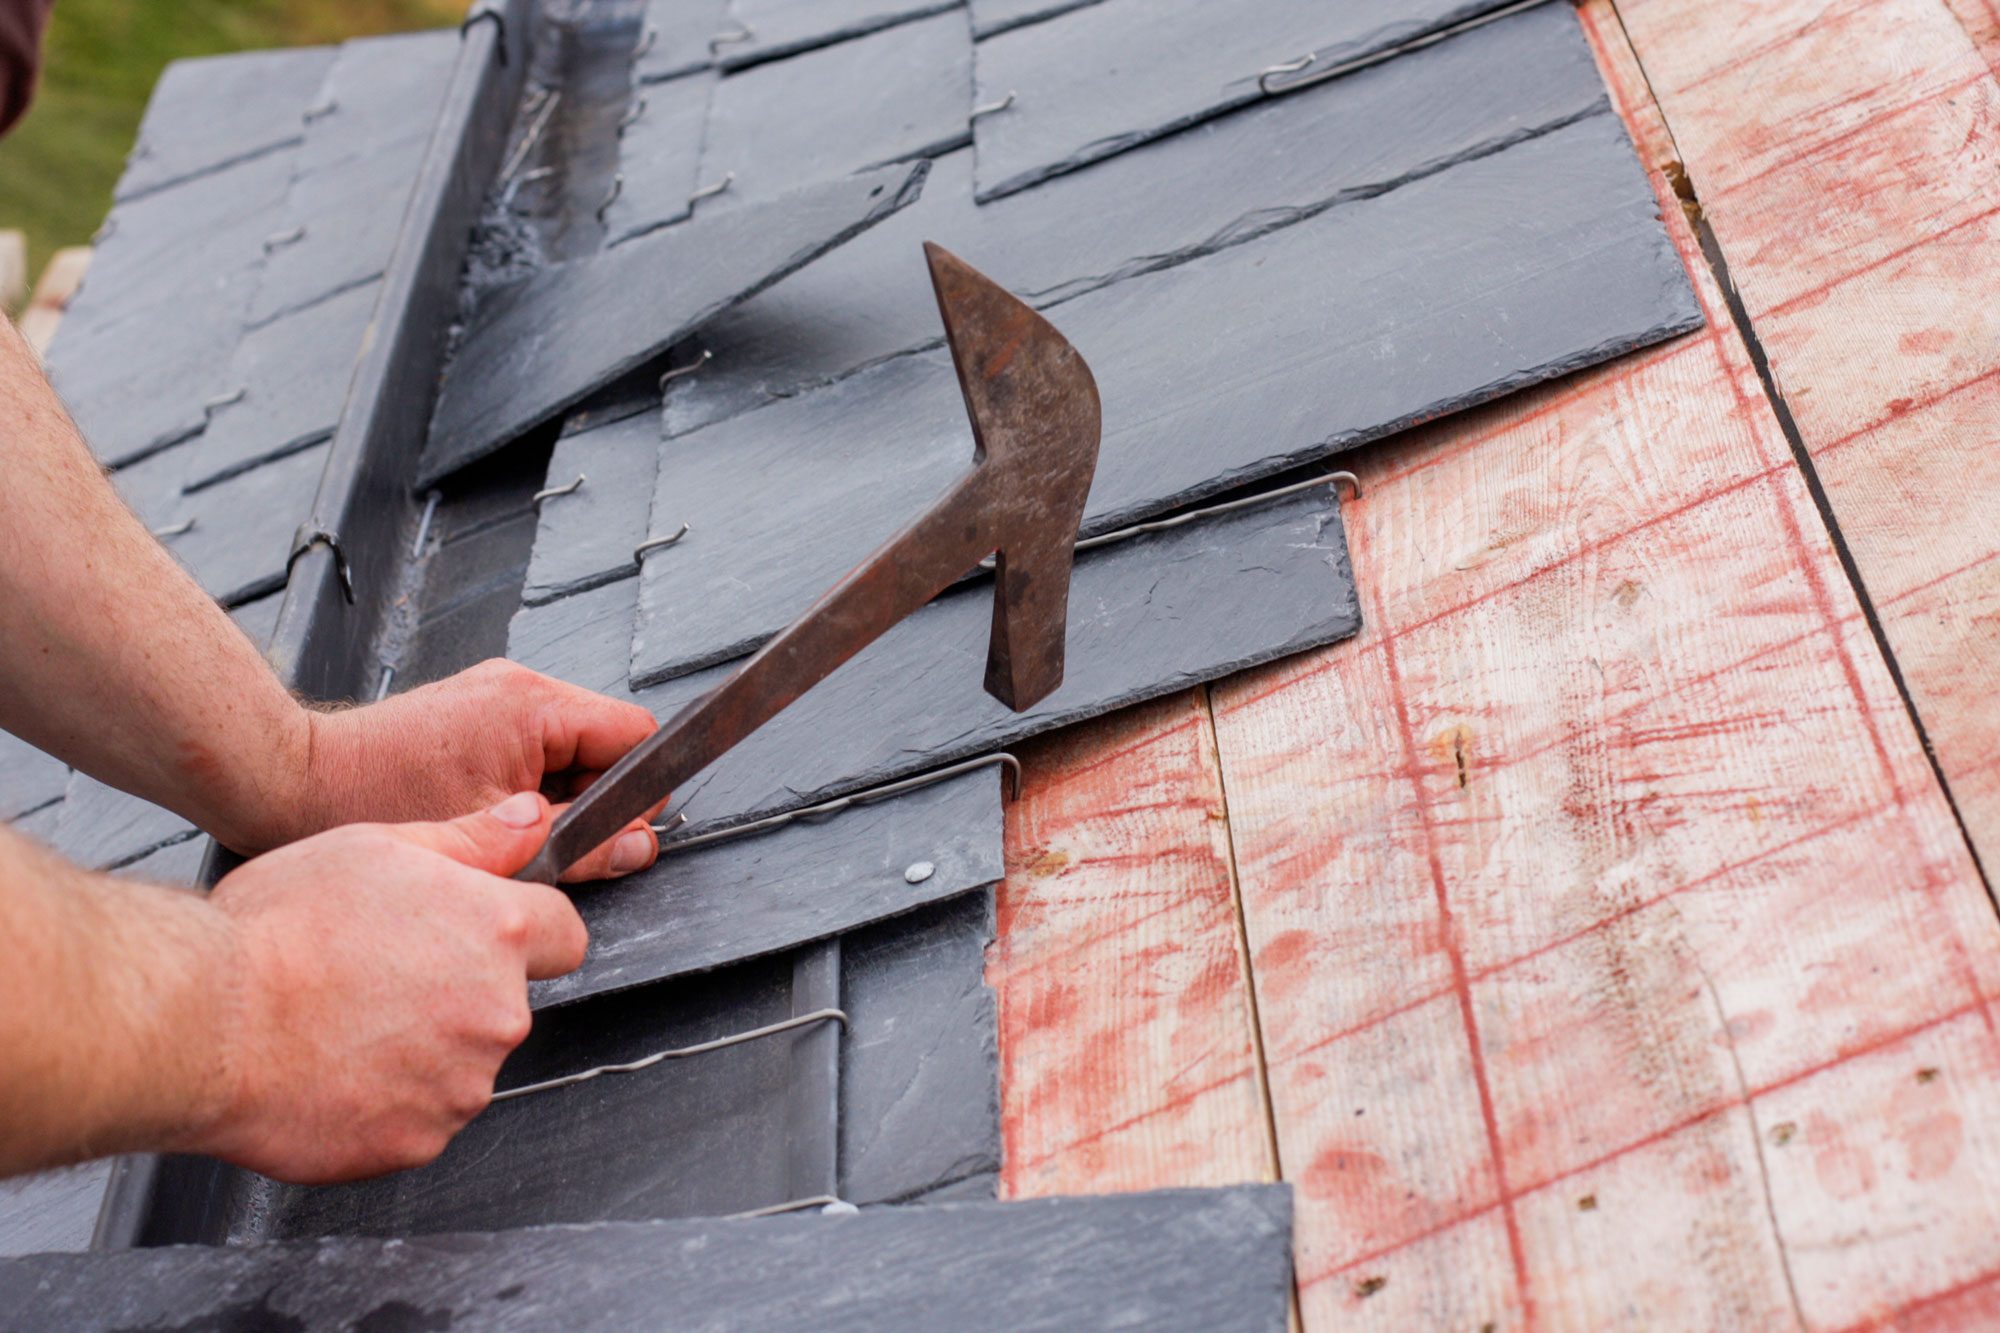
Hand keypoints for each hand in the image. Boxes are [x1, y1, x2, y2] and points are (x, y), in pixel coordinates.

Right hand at [184, 792, 585, 1182]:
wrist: (201, 1023)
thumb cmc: (276, 932)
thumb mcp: (376, 846)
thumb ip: (470, 840)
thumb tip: (527, 820)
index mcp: (497, 932)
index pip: (564, 934)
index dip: (525, 932)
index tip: (483, 937)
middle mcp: (497, 1012)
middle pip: (505, 1003)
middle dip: (459, 993)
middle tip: (379, 977)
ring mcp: (461, 1084)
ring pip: (462, 1064)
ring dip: (423, 1050)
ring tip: (345, 1023)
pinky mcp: (419, 1140)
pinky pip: (420, 1117)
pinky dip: (387, 1101)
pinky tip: (333, 1069)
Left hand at [251, 659, 660, 881]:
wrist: (292, 781)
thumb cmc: (373, 801)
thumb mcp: (491, 838)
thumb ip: (577, 844)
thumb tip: (637, 849)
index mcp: (534, 705)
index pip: (635, 736)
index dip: (637, 791)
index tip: (613, 835)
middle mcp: (520, 686)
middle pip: (606, 743)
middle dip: (592, 799)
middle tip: (552, 843)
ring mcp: (494, 695)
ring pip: (569, 750)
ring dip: (555, 796)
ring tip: (507, 829)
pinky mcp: (472, 711)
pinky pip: (531, 747)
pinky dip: (526, 786)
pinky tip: (487, 815)